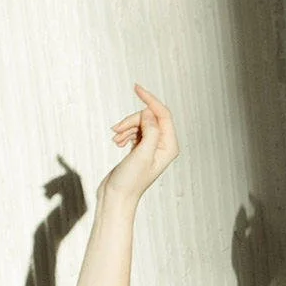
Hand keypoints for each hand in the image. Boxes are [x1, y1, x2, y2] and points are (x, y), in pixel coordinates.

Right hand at [102, 82, 178, 206]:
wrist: (117, 197)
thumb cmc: (130, 181)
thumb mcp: (142, 154)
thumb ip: (150, 131)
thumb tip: (149, 112)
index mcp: (169, 146)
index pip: (163, 114)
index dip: (150, 100)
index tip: (136, 88)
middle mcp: (163, 146)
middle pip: (149, 118)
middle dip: (132, 120)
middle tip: (117, 130)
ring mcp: (151, 147)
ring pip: (140, 123)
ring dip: (126, 127)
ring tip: (115, 138)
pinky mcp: (140, 149)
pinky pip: (134, 131)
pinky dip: (124, 133)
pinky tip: (117, 141)